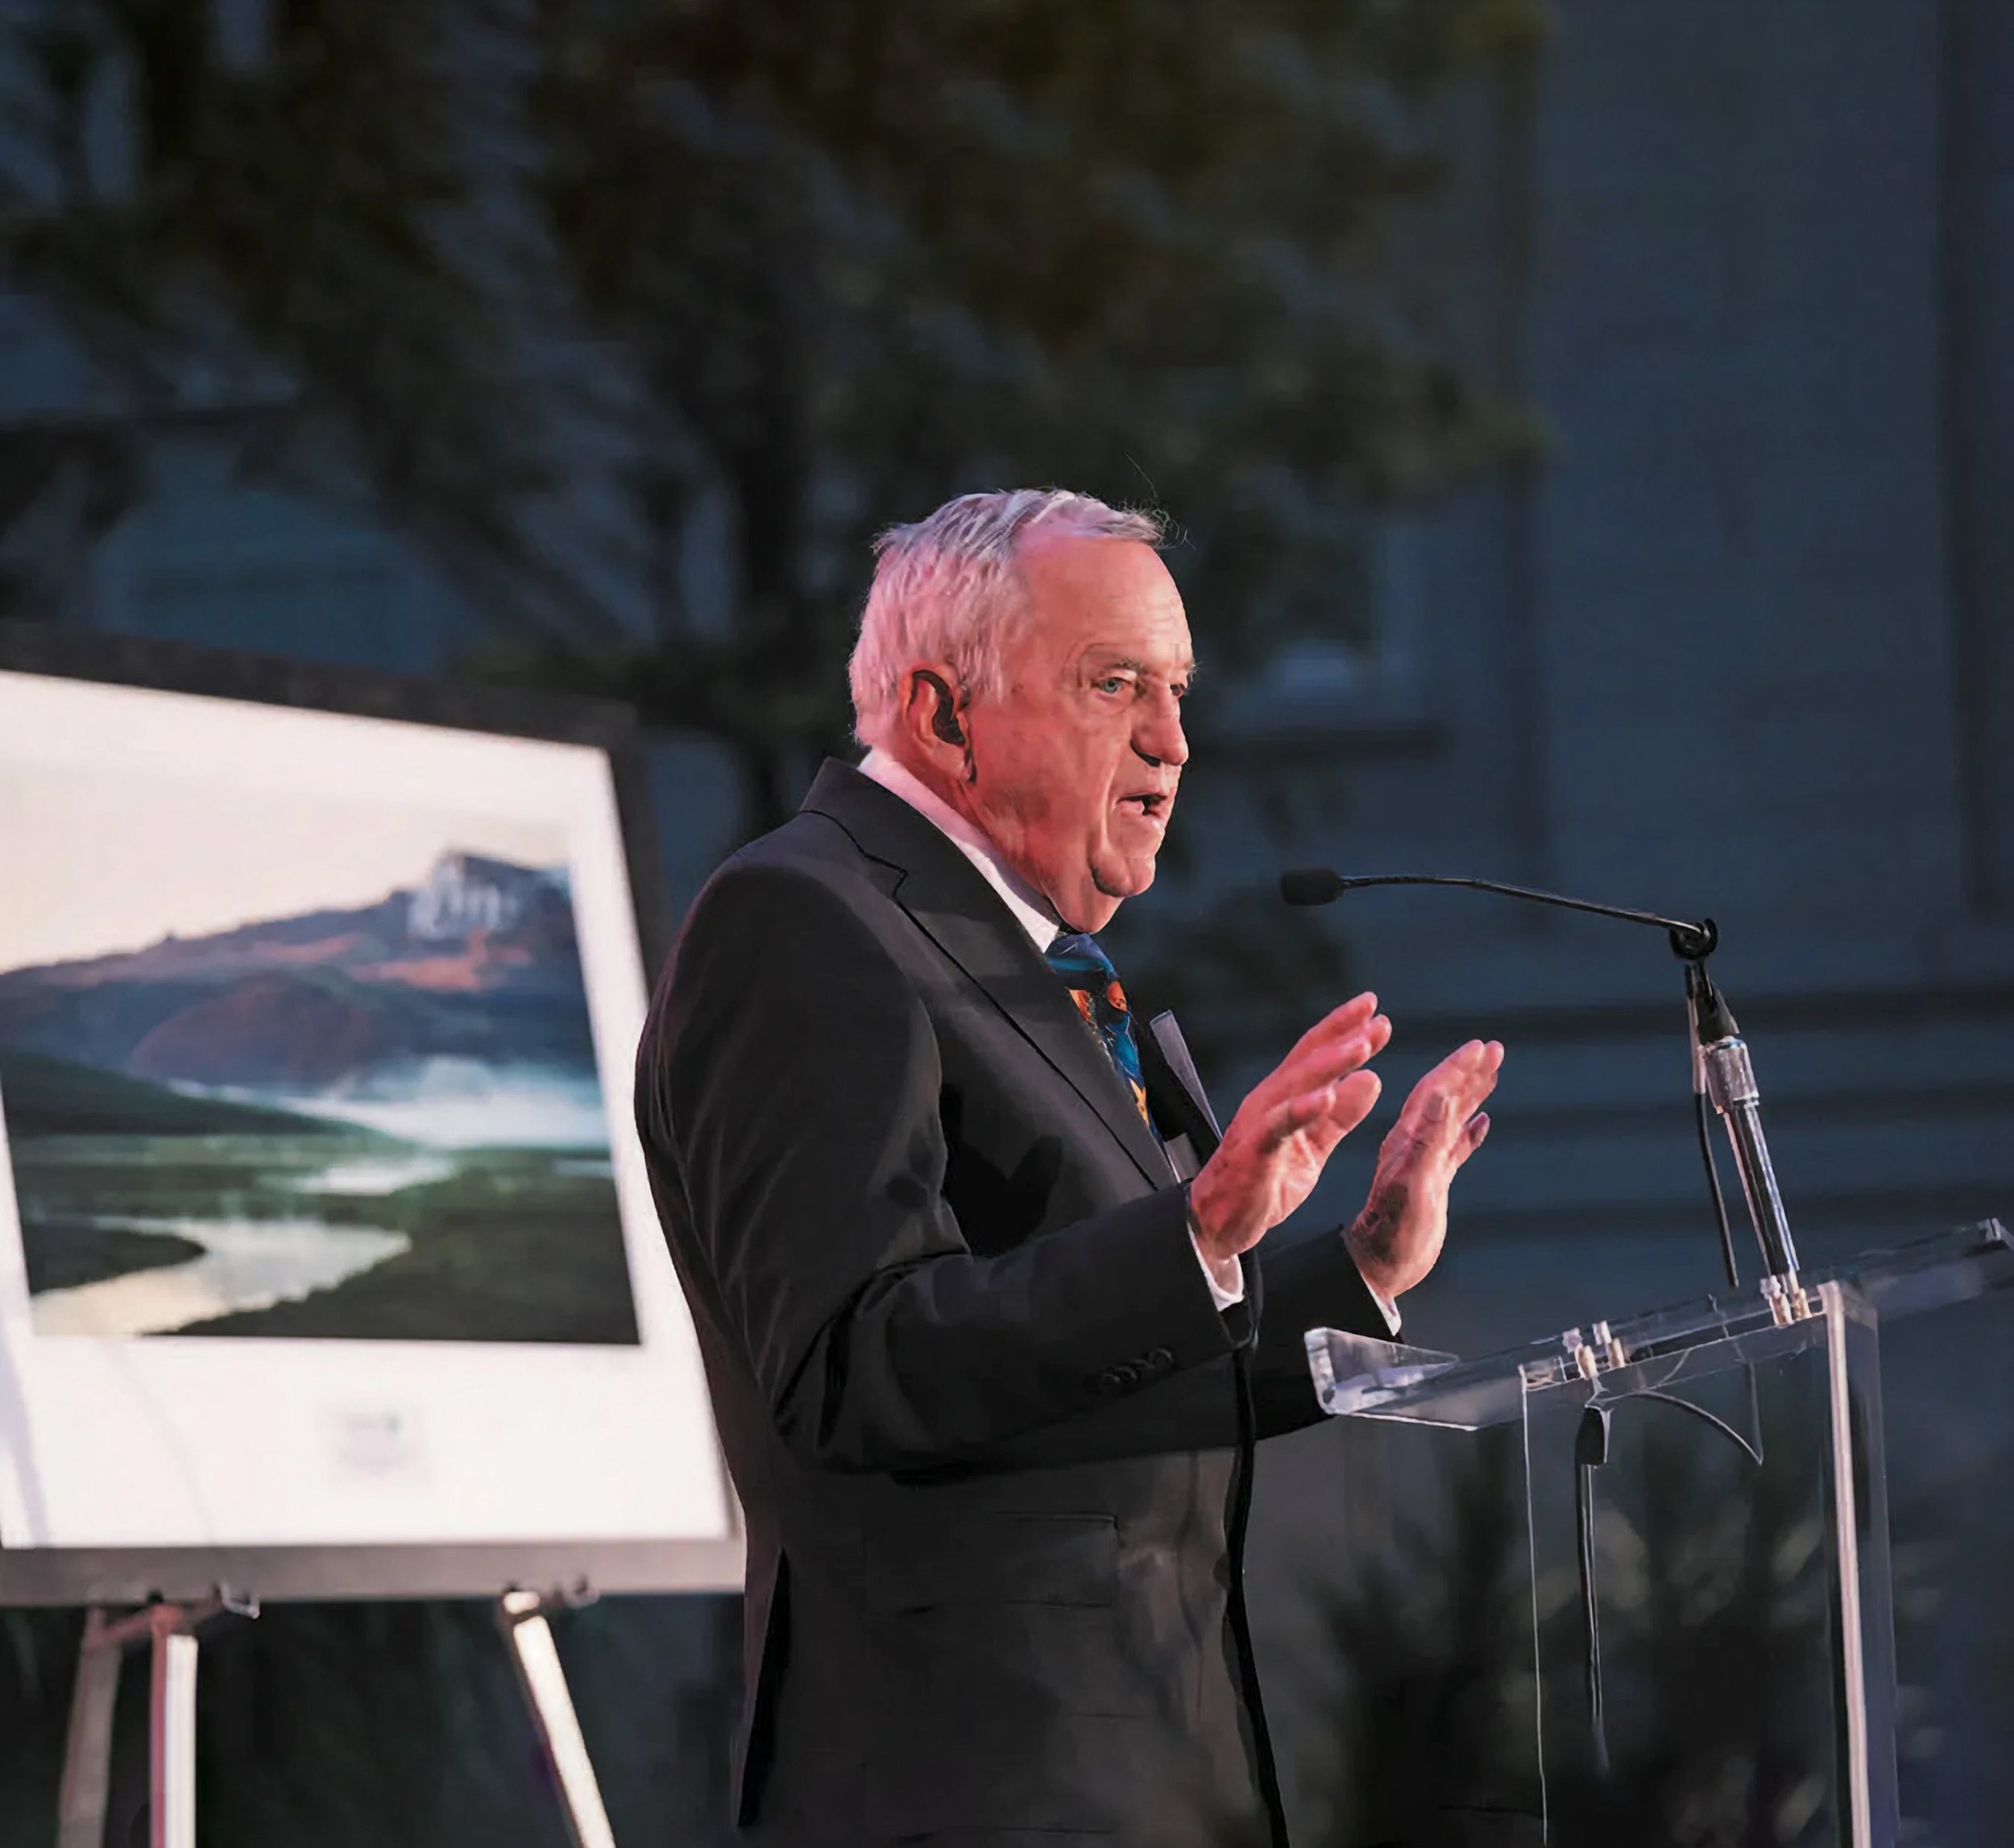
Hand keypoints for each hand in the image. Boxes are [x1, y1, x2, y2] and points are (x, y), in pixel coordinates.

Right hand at [1188, 993, 1391, 1271]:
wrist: (1220, 1221)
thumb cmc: (1263, 1180)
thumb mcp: (1314, 1147)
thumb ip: (1340, 1115)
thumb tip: (1371, 1081)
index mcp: (1284, 1097)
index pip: (1315, 1054)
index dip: (1343, 1029)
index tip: (1375, 1011)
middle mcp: (1269, 1101)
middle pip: (1308, 1060)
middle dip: (1343, 1037)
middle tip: (1376, 1020)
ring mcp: (1260, 1124)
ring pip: (1295, 1085)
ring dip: (1329, 1064)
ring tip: (1360, 1048)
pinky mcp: (1254, 1152)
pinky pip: (1277, 1127)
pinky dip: (1299, 1110)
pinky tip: (1323, 1098)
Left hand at [1345, 1038, 1502, 1300]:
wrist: (1378, 1269)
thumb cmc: (1392, 1234)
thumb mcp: (1412, 1184)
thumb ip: (1426, 1139)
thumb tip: (1441, 1093)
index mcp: (1407, 1140)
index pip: (1434, 1092)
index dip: (1457, 1068)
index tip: (1480, 1046)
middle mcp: (1414, 1145)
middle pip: (1444, 1097)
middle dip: (1468, 1071)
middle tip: (1494, 1048)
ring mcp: (1424, 1163)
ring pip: (1451, 1118)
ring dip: (1471, 1093)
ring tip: (1493, 1070)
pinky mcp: (1432, 1183)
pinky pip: (1454, 1149)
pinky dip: (1470, 1132)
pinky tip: (1483, 1121)